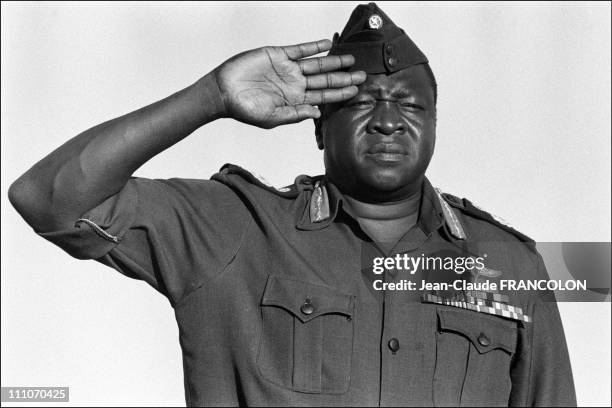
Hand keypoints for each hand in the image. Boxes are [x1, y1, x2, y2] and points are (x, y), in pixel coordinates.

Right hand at [214, 39, 365, 128]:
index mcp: (295, 100)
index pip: (323, 97)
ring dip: (333, 61)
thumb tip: (317, 114)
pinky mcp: (278, 55)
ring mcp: (288, 69)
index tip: (356, 92)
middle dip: (344, 78)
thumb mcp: (272, 118)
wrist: (223, 92)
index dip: (339, 94)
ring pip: (316, 64)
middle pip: (325, 80)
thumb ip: (295, 115)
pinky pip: (299, 50)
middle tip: (363, 76)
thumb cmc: (245, 109)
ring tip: (350, 60)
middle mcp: (295, 84)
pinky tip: (326, 44)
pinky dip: (313, 47)